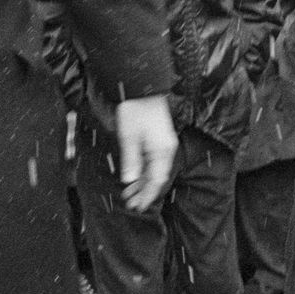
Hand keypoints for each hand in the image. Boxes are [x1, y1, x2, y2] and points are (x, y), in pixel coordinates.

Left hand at [113, 95, 176, 211]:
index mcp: (162, 150)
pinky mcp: (158, 139)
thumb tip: (129, 179)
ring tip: (128, 194)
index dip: (147, 195)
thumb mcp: (128, 135)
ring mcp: (163, 144)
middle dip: (144, 192)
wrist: (142, 87)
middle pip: (156, 177)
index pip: (156, 180)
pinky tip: (134, 177)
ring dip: (142, 182)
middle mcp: (166, 149)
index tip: (138, 207)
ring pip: (153, 169)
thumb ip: (131, 158)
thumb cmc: (135, 109)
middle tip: (131, 204)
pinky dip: (143, 170)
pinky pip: (152, 160)